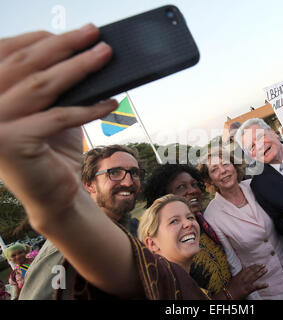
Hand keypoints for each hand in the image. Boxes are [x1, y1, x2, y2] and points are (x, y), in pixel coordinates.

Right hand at [0, 25, 117, 228]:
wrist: (54, 194)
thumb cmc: (52, 148)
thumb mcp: (49, 108)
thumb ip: (53, 83)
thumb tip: (81, 49)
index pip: (6, 53)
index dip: (40, 39)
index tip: (74, 33)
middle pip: (25, 64)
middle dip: (64, 45)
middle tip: (94, 34)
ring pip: (42, 86)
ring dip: (80, 67)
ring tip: (105, 55)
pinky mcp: (11, 143)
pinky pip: (59, 117)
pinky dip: (89, 107)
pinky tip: (111, 102)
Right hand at [227, 264, 267, 298]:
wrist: (229, 295)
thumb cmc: (231, 287)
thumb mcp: (234, 277)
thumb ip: (240, 271)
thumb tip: (243, 265)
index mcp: (240, 274)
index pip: (248, 269)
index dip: (254, 266)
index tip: (259, 264)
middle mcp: (243, 278)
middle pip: (252, 271)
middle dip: (259, 268)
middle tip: (264, 265)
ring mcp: (246, 283)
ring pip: (255, 277)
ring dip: (261, 273)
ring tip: (266, 270)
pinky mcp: (248, 289)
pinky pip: (256, 287)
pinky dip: (262, 286)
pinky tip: (267, 284)